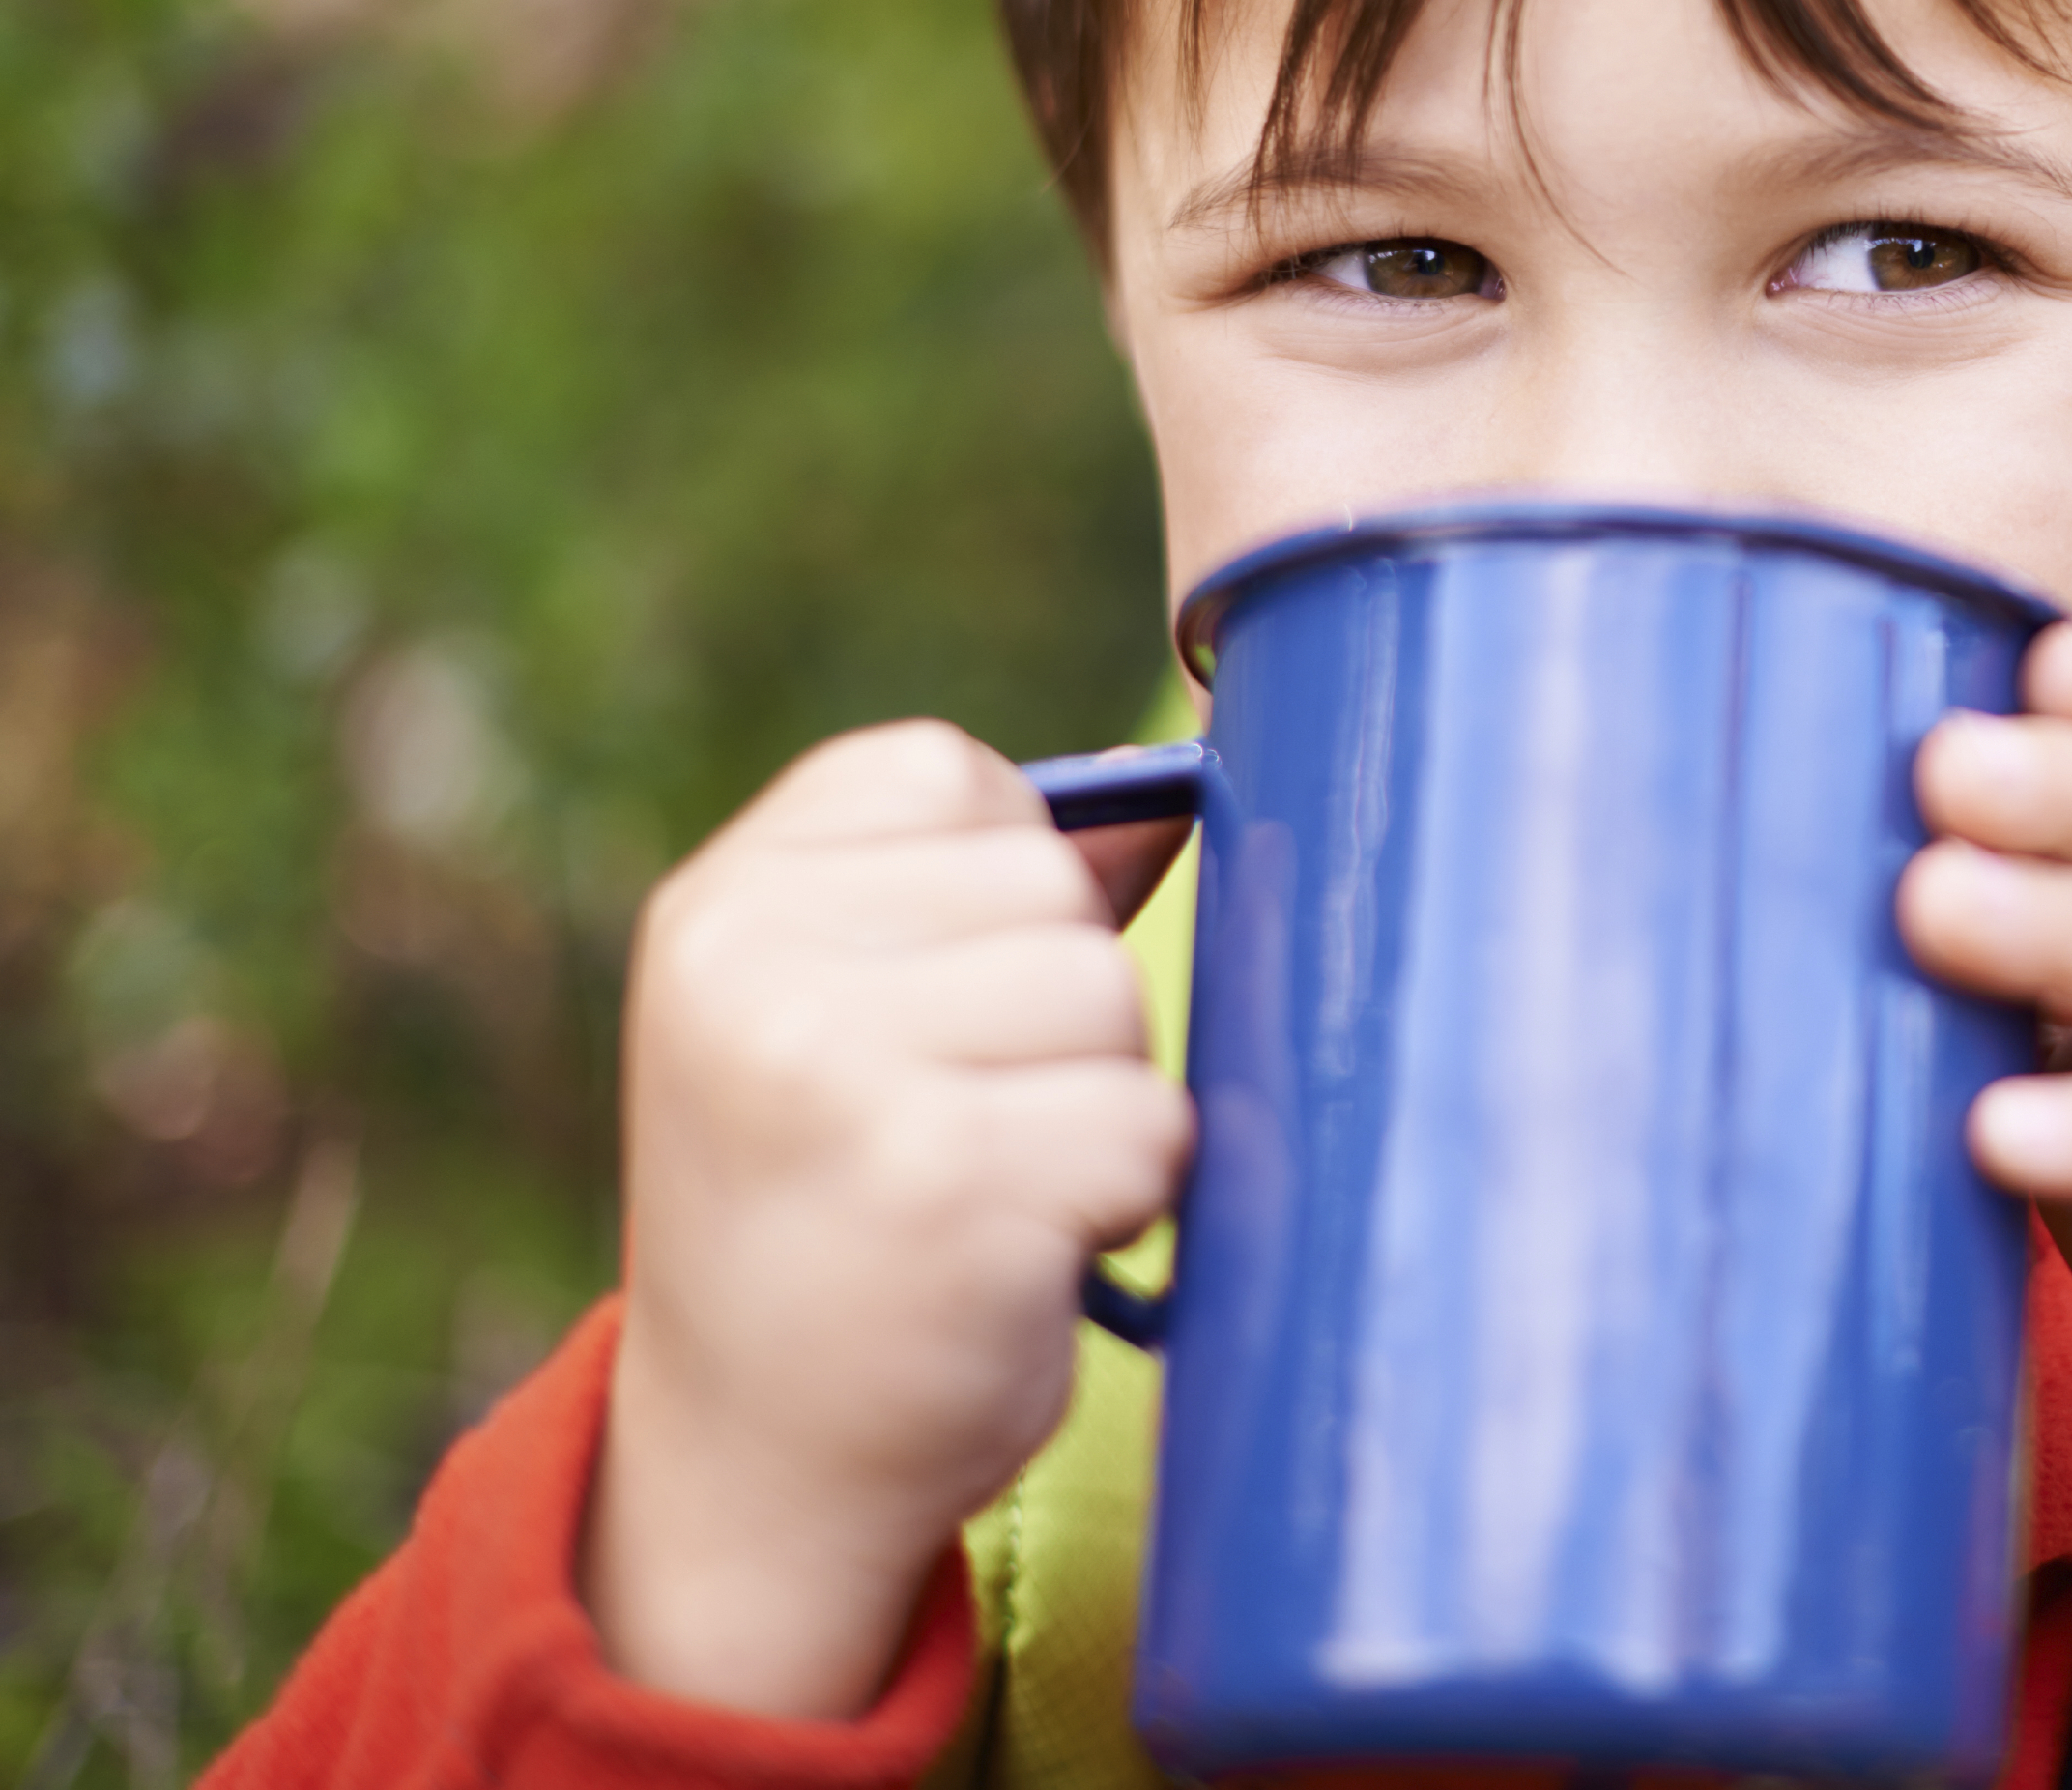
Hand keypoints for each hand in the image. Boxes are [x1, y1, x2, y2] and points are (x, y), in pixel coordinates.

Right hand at [583, 724, 1191, 1718]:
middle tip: (959, 1134)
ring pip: (1113, 997)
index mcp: (720, 903)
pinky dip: (1124, 1198)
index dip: (1000, 898)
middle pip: (1056, 891)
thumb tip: (1176, 779)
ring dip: (1099, 1105)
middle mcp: (752, 969)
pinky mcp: (942, 1181)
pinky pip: (1147, 1123)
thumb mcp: (846, 1017)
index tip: (925, 1023)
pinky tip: (1016, 1256)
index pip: (956, 776)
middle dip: (1061, 1016)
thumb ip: (987, 892)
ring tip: (988, 1194)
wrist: (755, 1470)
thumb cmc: (835, 1220)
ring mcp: (836, 1071)